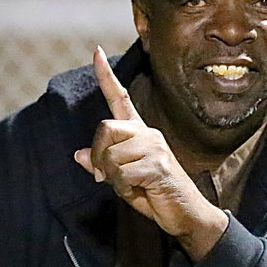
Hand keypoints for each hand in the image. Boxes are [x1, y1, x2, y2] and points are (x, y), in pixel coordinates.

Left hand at [73, 47, 227, 259]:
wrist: (187, 216)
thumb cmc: (156, 195)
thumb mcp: (123, 180)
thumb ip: (103, 166)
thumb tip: (79, 155)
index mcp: (139, 134)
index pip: (121, 99)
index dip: (106, 77)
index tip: (96, 51)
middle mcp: (148, 134)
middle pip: (105, 128)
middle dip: (99, 156)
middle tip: (106, 177)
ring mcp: (155, 147)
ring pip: (110, 156)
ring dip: (112, 179)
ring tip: (131, 186)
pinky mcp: (158, 164)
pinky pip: (122, 173)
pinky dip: (123, 188)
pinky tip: (139, 191)